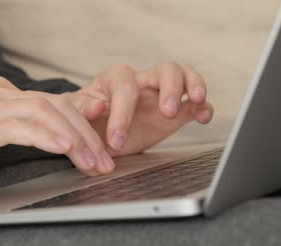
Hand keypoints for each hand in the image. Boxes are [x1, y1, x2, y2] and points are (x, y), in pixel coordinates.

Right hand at [0, 77, 114, 177]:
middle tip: (103, 162)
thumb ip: (7, 124)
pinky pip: (17, 126)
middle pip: (54, 107)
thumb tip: (38, 134)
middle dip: (85, 135)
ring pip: (43, 113)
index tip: (98, 144)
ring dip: (73, 138)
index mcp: (0, 95)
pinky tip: (62, 147)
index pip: (50, 103)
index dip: (80, 121)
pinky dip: (43, 135)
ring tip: (91, 162)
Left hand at [65, 63, 213, 155]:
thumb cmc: (86, 120)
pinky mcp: (175, 112)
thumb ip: (82, 109)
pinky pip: (194, 103)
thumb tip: (97, 107)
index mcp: (115, 79)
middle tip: (166, 112)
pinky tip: (203, 116)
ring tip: (195, 101)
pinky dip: (203, 106)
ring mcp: (160, 94)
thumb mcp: (76, 115)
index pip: (125, 87)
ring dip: (192, 86)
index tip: (116, 141)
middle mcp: (142, 81)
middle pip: (164, 69)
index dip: (122, 113)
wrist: (97, 132)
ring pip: (183, 77)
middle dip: (169, 88)